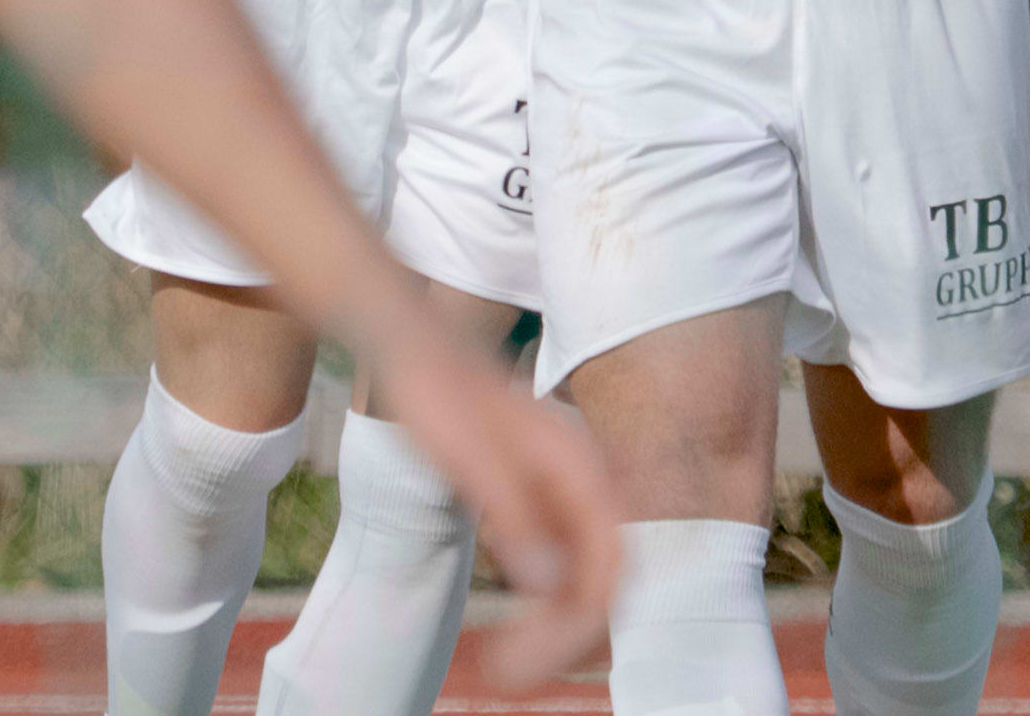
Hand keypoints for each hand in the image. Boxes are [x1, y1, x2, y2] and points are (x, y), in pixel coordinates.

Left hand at [350, 322, 620, 687]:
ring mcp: (565, 495)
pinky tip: (509, 635)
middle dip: (570, 634)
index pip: (613, 557)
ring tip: (507, 668)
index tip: (538, 657)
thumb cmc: (442, 398)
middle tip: (513, 675)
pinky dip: (541, 608)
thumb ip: (516, 518)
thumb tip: (548, 581)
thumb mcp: (472, 460)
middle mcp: (586, 482)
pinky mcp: (542, 505)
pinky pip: (559, 569)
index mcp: (581, 465)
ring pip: (582, 578)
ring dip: (556, 628)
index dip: (586, 616)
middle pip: (604, 575)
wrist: (416, 355)